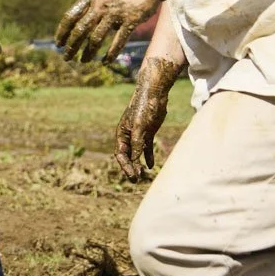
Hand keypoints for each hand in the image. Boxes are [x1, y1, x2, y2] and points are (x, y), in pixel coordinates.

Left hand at [55, 0, 158, 63]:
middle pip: (80, 30)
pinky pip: (118, 42)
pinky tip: (105, 62)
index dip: (62, 32)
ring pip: (96, 39)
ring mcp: (115, 13)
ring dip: (88, 53)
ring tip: (84, 61)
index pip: (70, 16)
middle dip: (71, 46)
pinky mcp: (131, 20)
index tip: (58, 43)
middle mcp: (100, 5)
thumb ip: (91, 5)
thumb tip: (80, 25)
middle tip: (67, 57)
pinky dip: (110, 54)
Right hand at [114, 57, 184, 180]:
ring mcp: (138, 134)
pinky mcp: (148, 133)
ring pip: (136, 153)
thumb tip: (134, 160)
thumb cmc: (144, 108)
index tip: (133, 176)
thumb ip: (137, 144)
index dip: (125, 166)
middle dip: (131, 168)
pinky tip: (150, 166)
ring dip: (138, 164)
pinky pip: (146, 148)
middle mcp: (128, 136)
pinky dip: (148, 157)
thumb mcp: (140, 128)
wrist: (154, 95)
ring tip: (142, 176)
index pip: (120, 154)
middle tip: (136, 180)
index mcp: (122, 134)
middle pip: (127, 156)